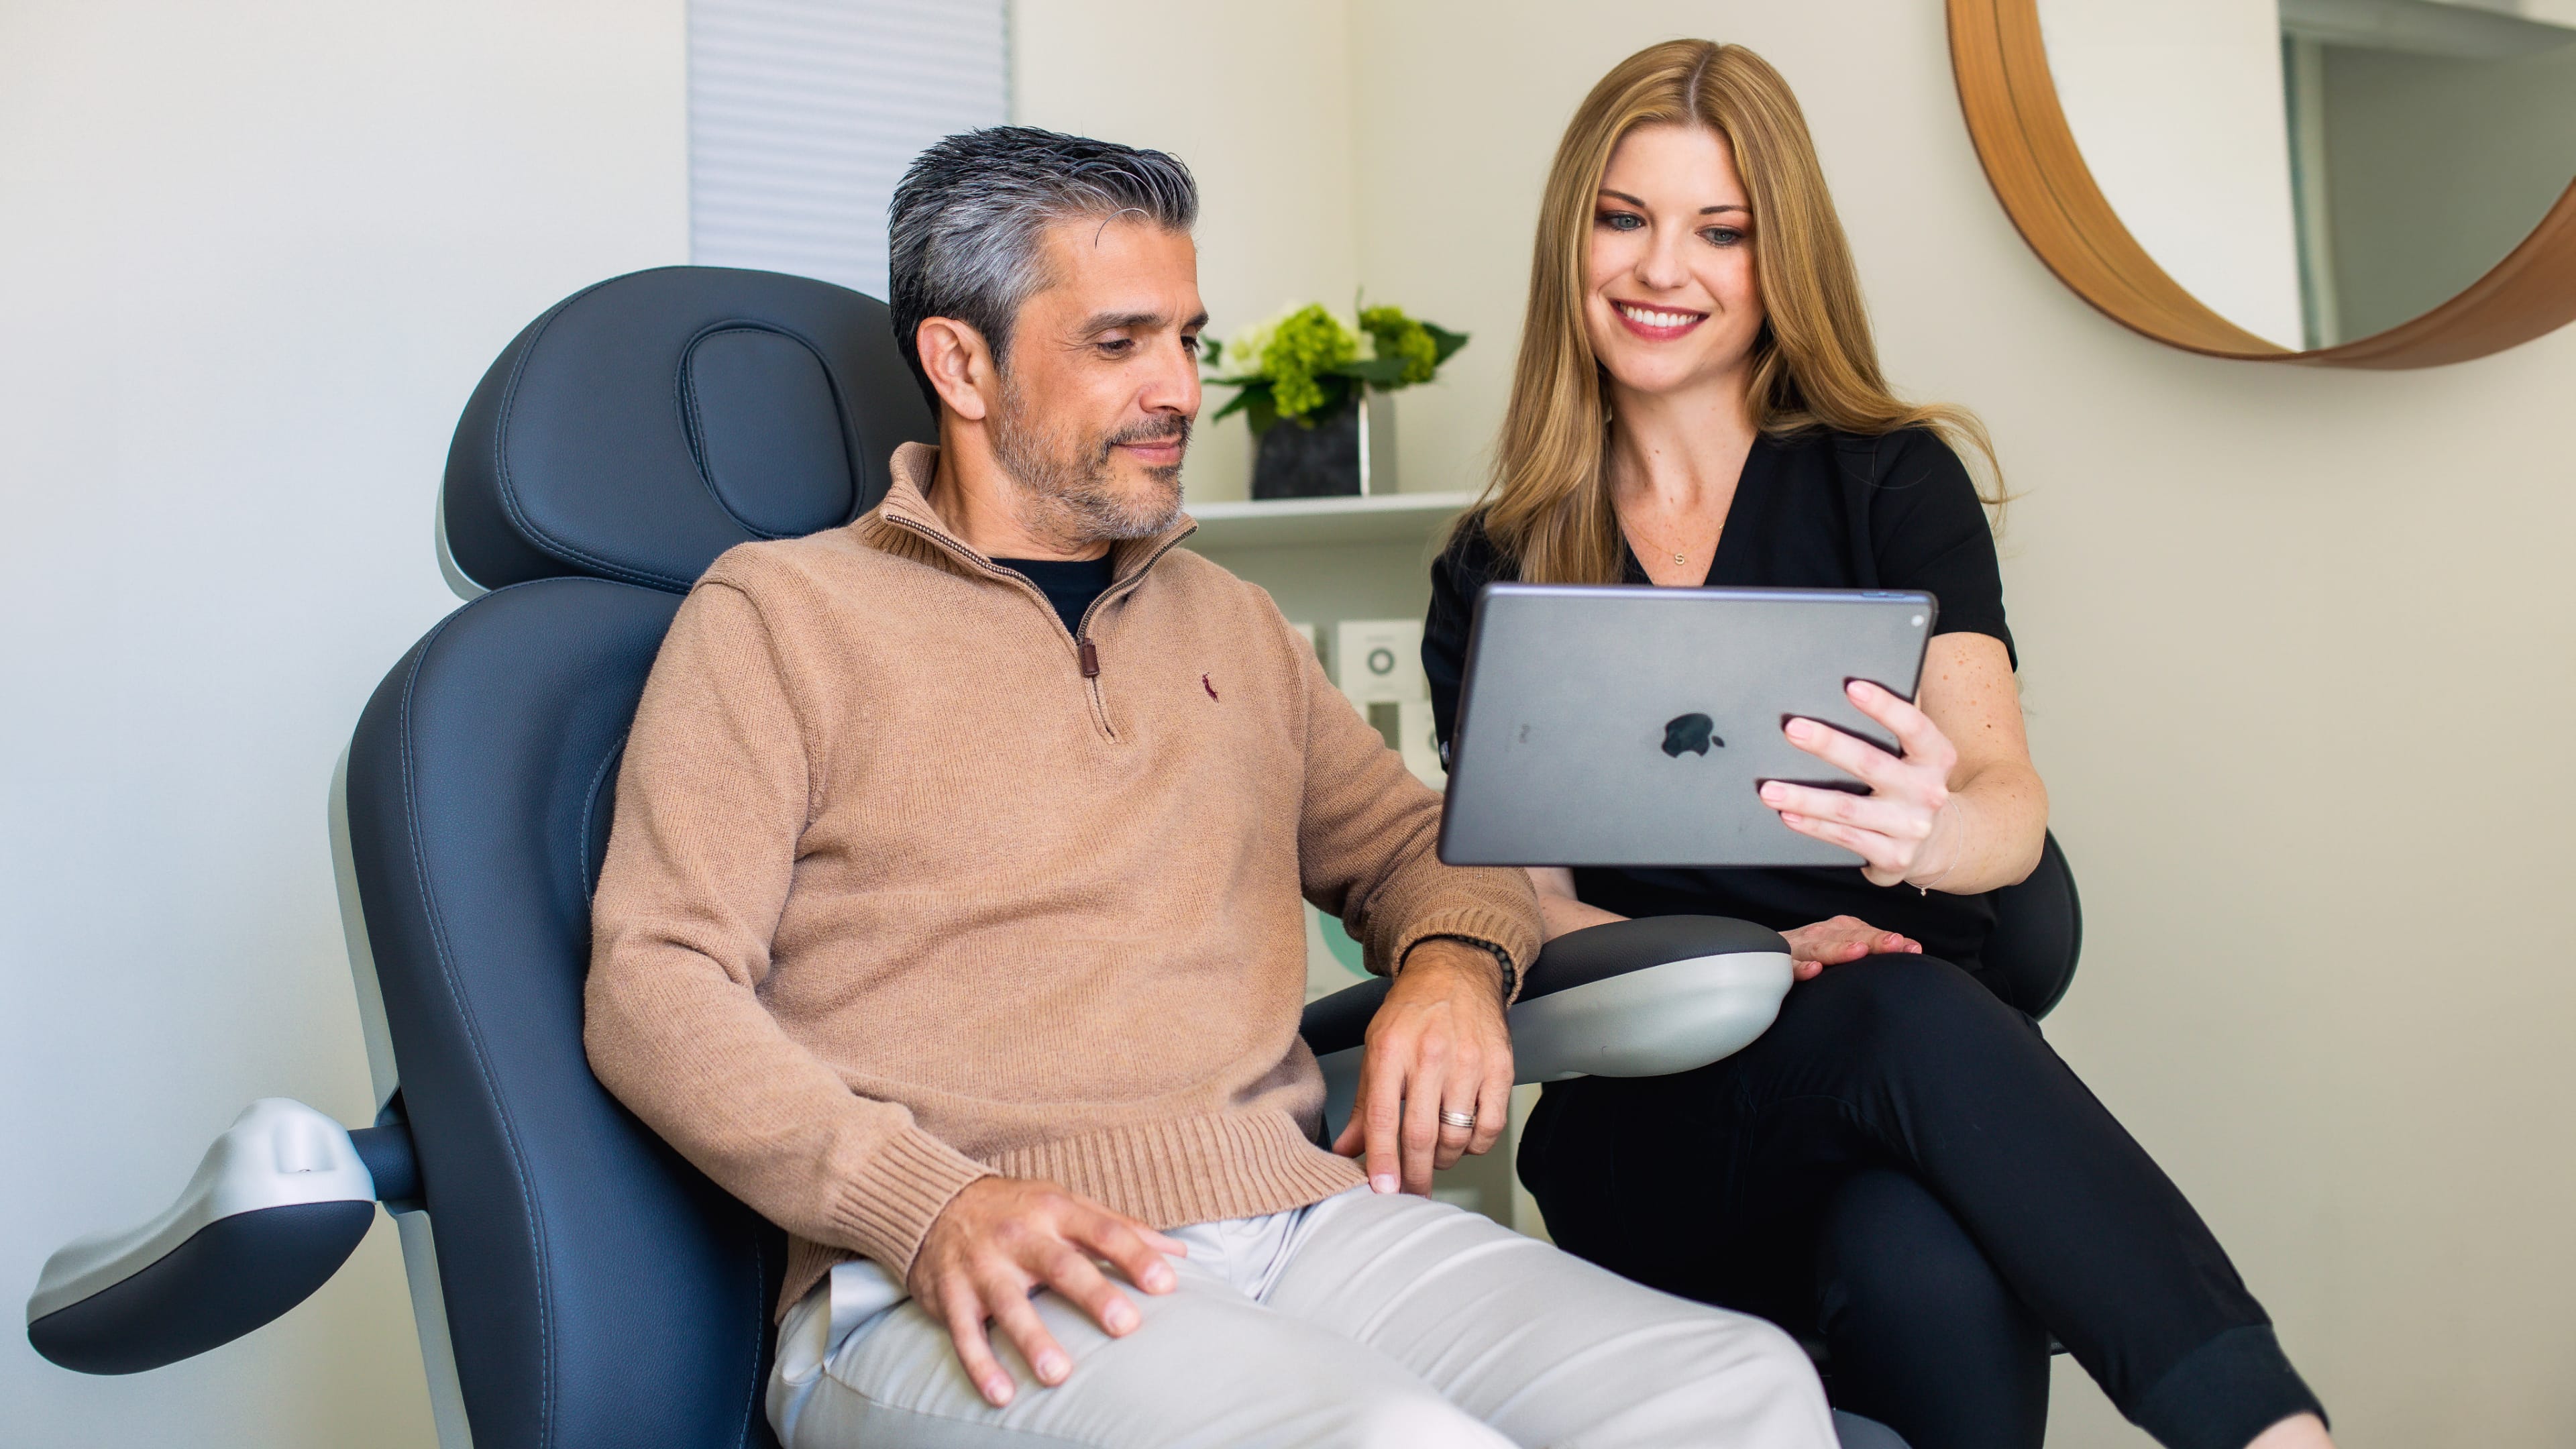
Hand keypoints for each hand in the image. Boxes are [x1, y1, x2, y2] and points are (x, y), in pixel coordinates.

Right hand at [906, 1176, 1185, 1406]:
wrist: (934, 1203)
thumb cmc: (1016, 1209)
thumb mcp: (1065, 1203)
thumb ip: (1119, 1226)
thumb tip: (1179, 1252)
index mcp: (1054, 1210)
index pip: (1103, 1230)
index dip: (1135, 1256)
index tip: (1166, 1283)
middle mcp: (1019, 1236)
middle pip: (1061, 1267)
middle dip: (1093, 1295)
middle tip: (1125, 1324)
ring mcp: (983, 1267)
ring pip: (1010, 1305)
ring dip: (1034, 1340)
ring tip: (1059, 1374)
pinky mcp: (952, 1295)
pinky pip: (966, 1334)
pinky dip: (981, 1365)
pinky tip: (1002, 1394)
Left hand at [1331, 938, 1513, 1195]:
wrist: (1456, 971)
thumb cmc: (1412, 1013)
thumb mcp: (1376, 1048)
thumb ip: (1363, 1104)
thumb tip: (1346, 1151)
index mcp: (1391, 1050)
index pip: (1383, 1117)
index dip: (1382, 1159)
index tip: (1383, 1191)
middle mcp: (1429, 1055)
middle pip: (1421, 1134)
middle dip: (1414, 1174)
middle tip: (1410, 1193)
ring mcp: (1468, 1061)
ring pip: (1457, 1135)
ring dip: (1444, 1159)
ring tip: (1435, 1155)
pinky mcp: (1500, 1067)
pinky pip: (1490, 1126)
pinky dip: (1475, 1144)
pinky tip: (1464, 1138)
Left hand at [1762, 679, 1963, 887]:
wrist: (1935, 844)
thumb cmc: (1910, 786)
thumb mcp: (1916, 759)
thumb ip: (1891, 734)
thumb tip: (1840, 698)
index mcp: (1937, 758)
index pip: (1914, 727)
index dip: (1885, 706)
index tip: (1852, 687)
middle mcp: (1928, 792)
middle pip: (1871, 764)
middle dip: (1828, 745)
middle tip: (1793, 729)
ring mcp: (1911, 827)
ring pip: (1848, 808)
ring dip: (1804, 797)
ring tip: (1769, 789)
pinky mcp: (1893, 856)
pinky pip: (1844, 837)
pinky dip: (1812, 825)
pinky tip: (1788, 814)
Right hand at [1780, 915, 1920, 980]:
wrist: (1770, 952)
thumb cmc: (1814, 951)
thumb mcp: (1844, 945)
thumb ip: (1875, 947)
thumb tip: (1913, 948)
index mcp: (1840, 929)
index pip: (1869, 934)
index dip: (1889, 940)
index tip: (1912, 948)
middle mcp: (1823, 934)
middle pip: (1850, 938)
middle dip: (1873, 941)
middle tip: (1895, 944)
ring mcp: (1802, 948)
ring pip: (1822, 948)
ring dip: (1839, 950)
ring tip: (1858, 952)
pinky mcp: (1783, 965)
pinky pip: (1791, 967)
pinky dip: (1801, 968)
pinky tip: (1813, 970)